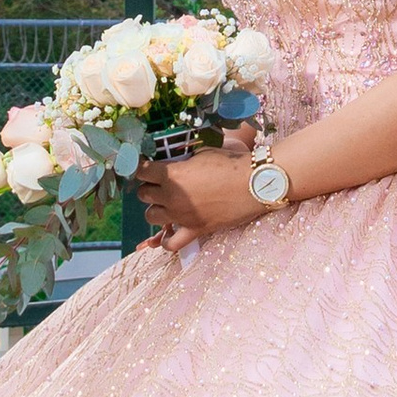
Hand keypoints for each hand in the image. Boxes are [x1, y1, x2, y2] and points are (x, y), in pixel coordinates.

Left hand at [134, 129, 268, 246]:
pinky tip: (169, 232)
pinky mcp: (195, 230)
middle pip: (143, 195)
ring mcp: (181, 216)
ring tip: (167, 203)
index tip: (146, 166)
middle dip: (150, 187)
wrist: (255, 183)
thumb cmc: (231, 162)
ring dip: (156, 208)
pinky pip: (171, 243)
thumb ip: (182, 160)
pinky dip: (166, 240)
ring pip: (151, 216)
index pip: (141, 172)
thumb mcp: (202, 153)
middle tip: (160, 183)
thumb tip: (173, 162)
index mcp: (171, 174)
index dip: (141, 168)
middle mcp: (171, 197)